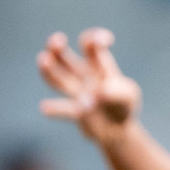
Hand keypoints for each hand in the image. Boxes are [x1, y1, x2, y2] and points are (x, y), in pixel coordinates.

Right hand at [36, 28, 141, 148]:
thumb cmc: (124, 106)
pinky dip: (55, 109)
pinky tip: (45, 107)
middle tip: (56, 39)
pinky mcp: (77, 113)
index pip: (93, 48)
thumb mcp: (128, 97)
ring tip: (42, 58)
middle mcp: (85, 78)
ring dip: (50, 70)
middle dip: (59, 48)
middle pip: (68, 60)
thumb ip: (117, 92)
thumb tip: (99, 92)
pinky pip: (64, 109)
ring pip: (61, 79)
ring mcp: (79, 94)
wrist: (117, 130)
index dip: (94, 39)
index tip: (99, 42)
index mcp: (101, 67)